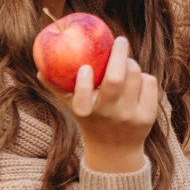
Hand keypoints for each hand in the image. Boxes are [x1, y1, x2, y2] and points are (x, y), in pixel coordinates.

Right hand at [67, 37, 158, 173]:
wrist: (115, 149)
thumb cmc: (89, 118)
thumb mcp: (72, 106)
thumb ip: (56, 86)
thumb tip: (41, 66)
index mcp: (85, 112)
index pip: (82, 98)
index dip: (83, 82)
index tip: (85, 68)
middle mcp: (108, 115)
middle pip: (115, 80)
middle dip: (119, 55)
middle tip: (120, 40)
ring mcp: (130, 116)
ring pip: (135, 75)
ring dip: (131, 64)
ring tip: (125, 64)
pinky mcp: (148, 116)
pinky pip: (149, 82)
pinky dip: (143, 76)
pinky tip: (136, 81)